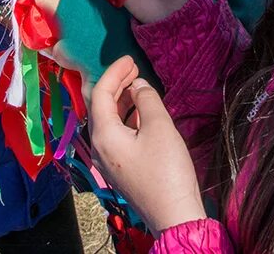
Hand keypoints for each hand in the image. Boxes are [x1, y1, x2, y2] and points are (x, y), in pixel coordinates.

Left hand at [90, 56, 205, 235]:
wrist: (174, 214)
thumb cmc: (166, 169)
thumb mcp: (159, 127)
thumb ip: (146, 100)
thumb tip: (138, 86)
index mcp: (103, 134)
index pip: (100, 93)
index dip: (114, 72)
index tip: (130, 59)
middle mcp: (99, 146)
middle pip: (100, 106)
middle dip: (115, 84)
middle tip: (134, 68)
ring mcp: (108, 159)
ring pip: (108, 120)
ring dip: (121, 100)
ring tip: (138, 85)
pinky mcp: (120, 167)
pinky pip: (116, 133)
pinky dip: (126, 116)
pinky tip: (141, 111)